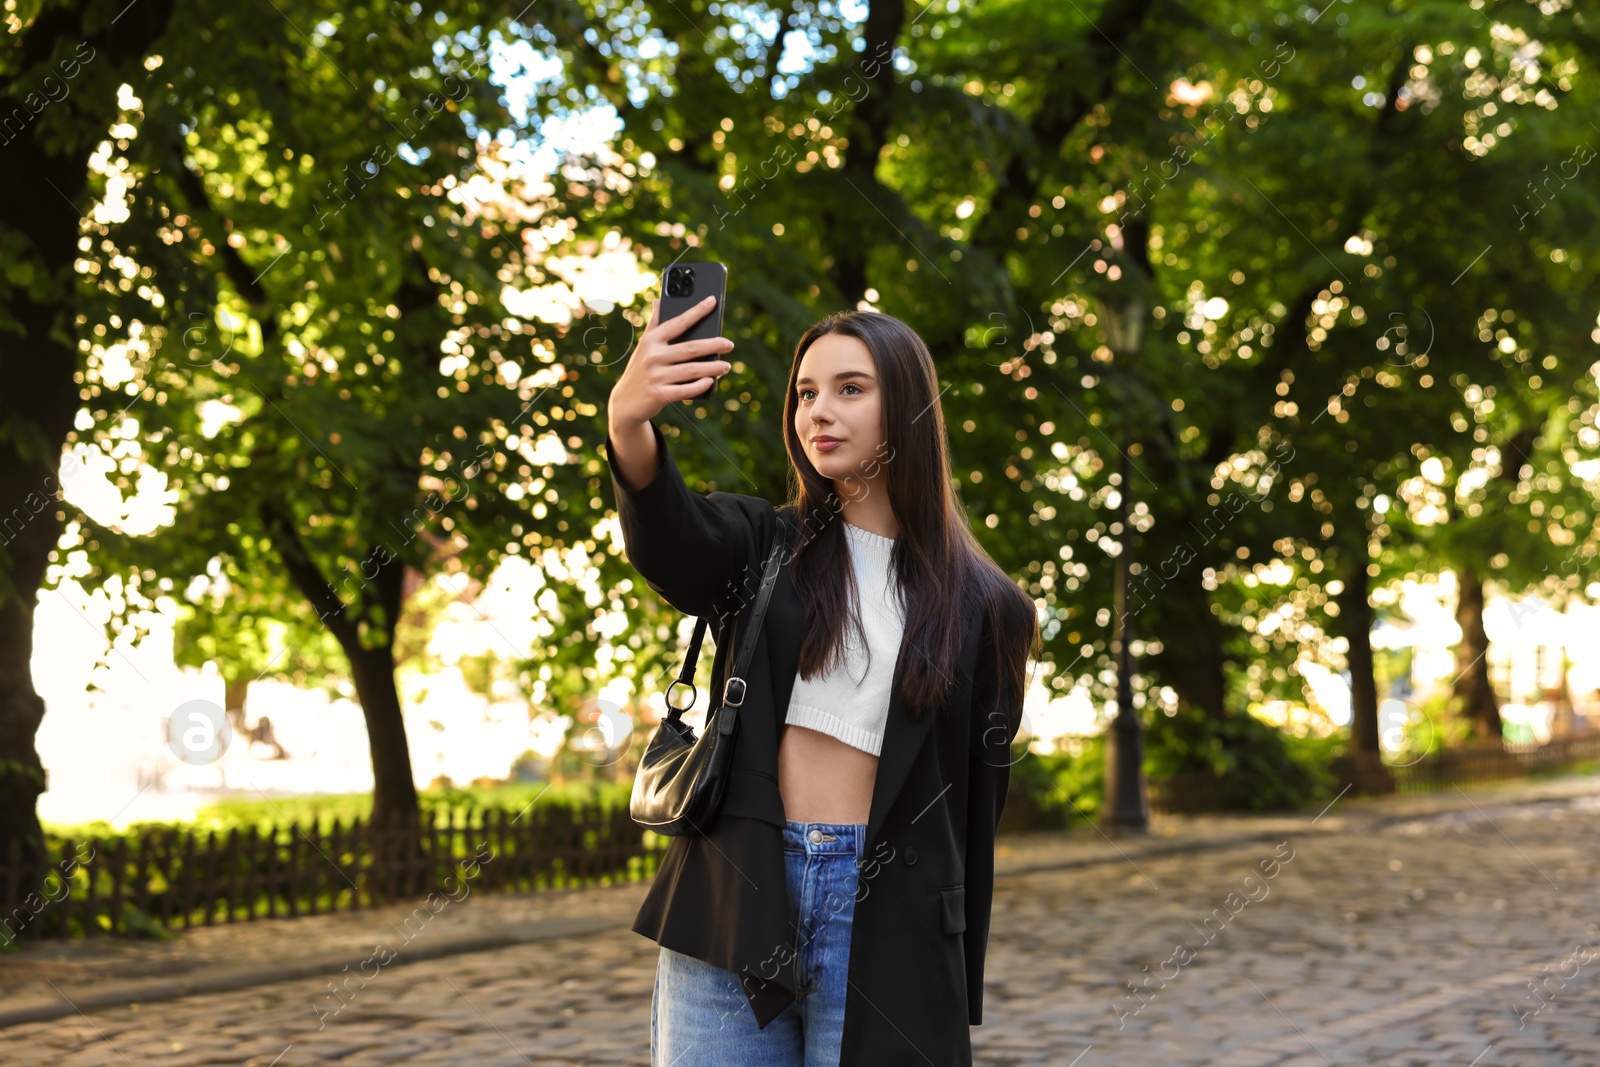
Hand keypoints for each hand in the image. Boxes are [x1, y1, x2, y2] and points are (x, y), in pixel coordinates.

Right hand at [608, 296, 735, 427]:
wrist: (626, 401)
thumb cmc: (640, 369)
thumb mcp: (644, 346)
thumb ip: (654, 324)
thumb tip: (658, 300)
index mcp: (651, 340)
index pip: (678, 322)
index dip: (696, 311)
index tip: (712, 300)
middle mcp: (653, 356)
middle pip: (691, 348)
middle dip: (713, 345)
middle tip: (729, 344)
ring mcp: (656, 376)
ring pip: (692, 370)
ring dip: (713, 368)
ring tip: (726, 366)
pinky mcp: (660, 395)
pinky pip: (686, 390)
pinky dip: (700, 386)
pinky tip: (710, 381)